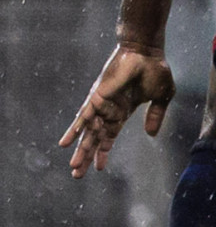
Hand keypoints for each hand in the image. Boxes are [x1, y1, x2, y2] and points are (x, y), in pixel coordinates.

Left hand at [61, 43, 174, 177]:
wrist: (146, 53)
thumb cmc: (154, 70)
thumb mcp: (161, 98)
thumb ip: (156, 116)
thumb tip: (151, 135)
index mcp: (122, 112)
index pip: (109, 137)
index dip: (103, 152)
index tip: (99, 169)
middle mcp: (108, 110)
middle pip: (95, 139)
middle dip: (87, 156)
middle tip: (77, 174)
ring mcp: (101, 104)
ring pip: (88, 133)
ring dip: (81, 150)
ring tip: (74, 167)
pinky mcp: (97, 98)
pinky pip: (83, 117)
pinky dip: (74, 130)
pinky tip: (65, 143)